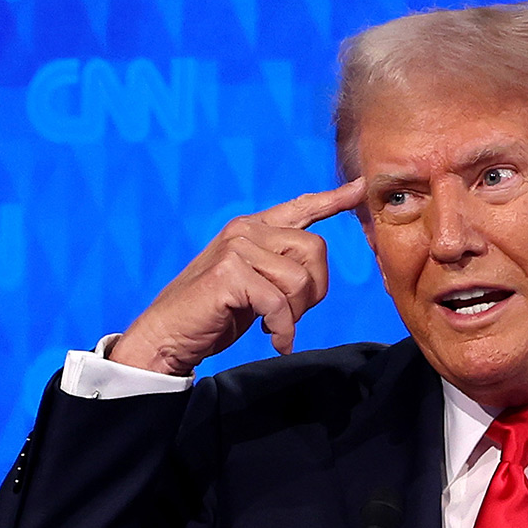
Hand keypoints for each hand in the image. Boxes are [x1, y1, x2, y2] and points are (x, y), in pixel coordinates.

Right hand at [109, 178, 366, 375]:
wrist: (167, 335)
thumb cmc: (213, 313)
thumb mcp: (254, 284)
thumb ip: (280, 268)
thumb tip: (315, 268)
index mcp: (252, 228)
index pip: (300, 207)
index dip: (333, 199)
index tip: (360, 187)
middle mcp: (245, 230)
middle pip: (315, 249)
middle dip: (312, 291)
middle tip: (288, 315)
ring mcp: (235, 248)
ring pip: (300, 279)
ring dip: (294, 313)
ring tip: (274, 326)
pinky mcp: (229, 273)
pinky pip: (278, 303)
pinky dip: (282, 329)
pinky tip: (275, 340)